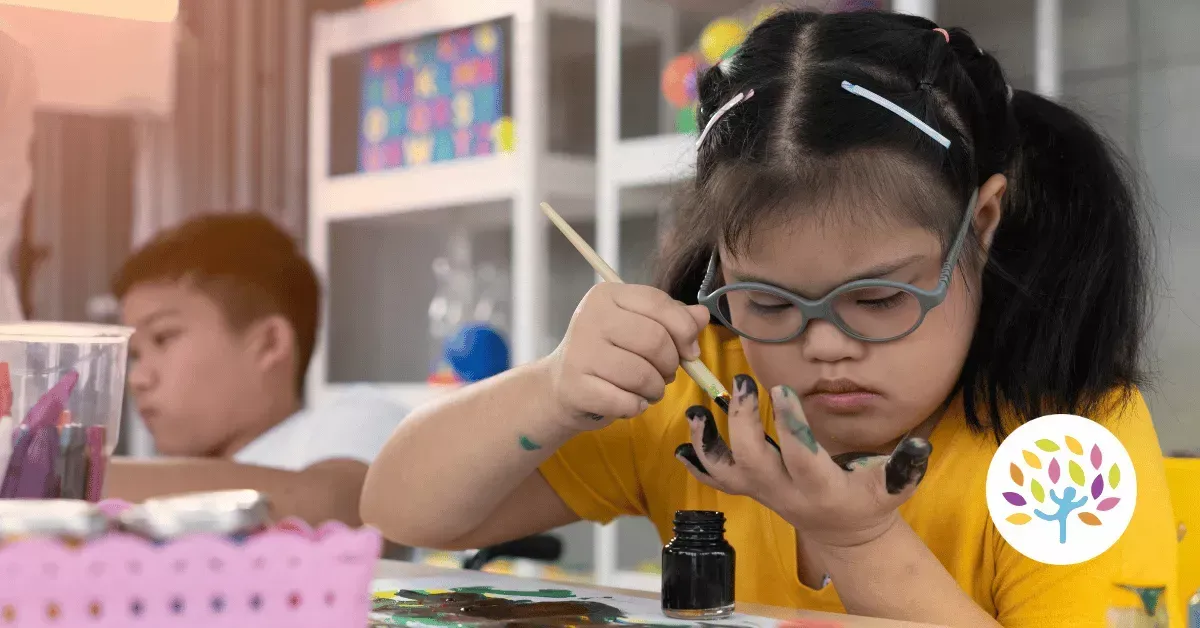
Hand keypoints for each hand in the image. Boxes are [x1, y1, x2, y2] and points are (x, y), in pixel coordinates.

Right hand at [543, 283, 710, 429]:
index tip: (690, 351)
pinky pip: (626, 401)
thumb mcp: (639, 327)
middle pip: (654, 340)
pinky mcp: (575, 387)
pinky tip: (630, 402)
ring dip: (656, 389)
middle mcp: (590, 317)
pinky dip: (637, 406)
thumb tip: (702, 315)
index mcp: (607, 295)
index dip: (684, 330)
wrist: (560, 386)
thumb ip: (673, 319)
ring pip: (642, 374)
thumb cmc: (608, 354)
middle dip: (670, 364)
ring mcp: (580, 352)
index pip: (658, 303)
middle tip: (665, 374)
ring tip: (648, 390)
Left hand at [674, 375, 931, 548]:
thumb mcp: (894, 487)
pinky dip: (697, 464)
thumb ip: (905, 467)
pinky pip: (717, 481)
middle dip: (742, 423)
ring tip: (696, 413)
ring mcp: (763, 492)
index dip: (791, 425)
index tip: (782, 389)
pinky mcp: (750, 489)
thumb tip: (919, 444)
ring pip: (726, 473)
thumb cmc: (870, 501)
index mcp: (821, 488)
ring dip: (706, 444)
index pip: (802, 457)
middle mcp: (785, 492)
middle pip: (753, 462)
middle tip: (742, 382)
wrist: (844, 531)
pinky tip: (681, 445)